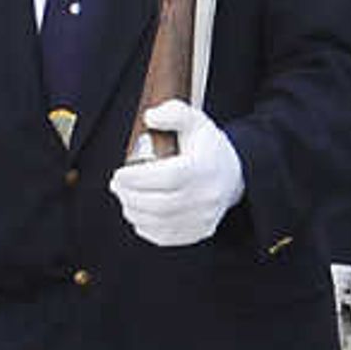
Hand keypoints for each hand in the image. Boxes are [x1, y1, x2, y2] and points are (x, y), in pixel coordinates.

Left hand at [110, 100, 244, 248]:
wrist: (234, 174)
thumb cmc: (208, 147)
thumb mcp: (195, 120)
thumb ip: (173, 112)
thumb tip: (150, 117)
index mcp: (203, 170)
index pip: (166, 178)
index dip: (137, 178)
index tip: (118, 173)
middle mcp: (206, 197)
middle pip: (160, 204)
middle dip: (130, 196)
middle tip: (116, 186)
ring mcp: (204, 218)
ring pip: (160, 223)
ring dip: (134, 212)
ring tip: (124, 198)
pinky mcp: (200, 232)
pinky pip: (167, 237)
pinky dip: (146, 228)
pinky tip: (138, 214)